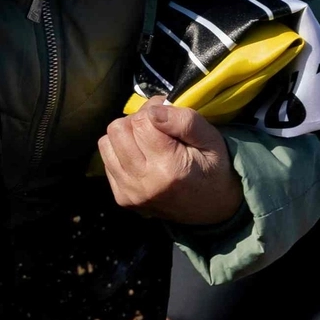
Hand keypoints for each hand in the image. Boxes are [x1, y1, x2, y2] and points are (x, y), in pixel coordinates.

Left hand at [97, 100, 243, 231]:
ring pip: (106, 143)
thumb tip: (152, 110)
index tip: (167, 118)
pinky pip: (107, 161)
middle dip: (136, 123)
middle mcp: (143, 183)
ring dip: (125, 137)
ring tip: (147, 143)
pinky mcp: (122, 199)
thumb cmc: (213, 168)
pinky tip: (142, 159)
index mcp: (168, 168)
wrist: (212, 209)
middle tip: (156, 129)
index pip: (140, 121)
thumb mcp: (211, 140)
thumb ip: (184, 122)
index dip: (153, 112)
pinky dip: (121, 154)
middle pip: (118, 130)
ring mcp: (129, 193)